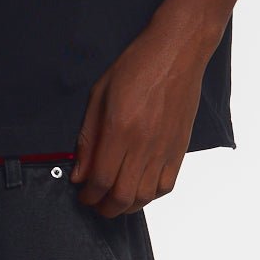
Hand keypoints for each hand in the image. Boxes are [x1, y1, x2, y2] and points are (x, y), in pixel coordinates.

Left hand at [69, 12, 218, 216]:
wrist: (176, 53)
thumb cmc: (136, 66)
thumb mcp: (99, 93)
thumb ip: (88, 136)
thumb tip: (79, 173)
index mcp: (120, 129)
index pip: (101, 180)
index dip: (88, 195)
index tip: (81, 195)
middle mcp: (143, 145)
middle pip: (122, 196)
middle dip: (104, 207)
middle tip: (94, 203)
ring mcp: (164, 149)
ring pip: (145, 197)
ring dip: (126, 206)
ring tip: (114, 200)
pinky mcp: (180, 150)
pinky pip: (166, 186)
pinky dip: (150, 196)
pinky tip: (139, 189)